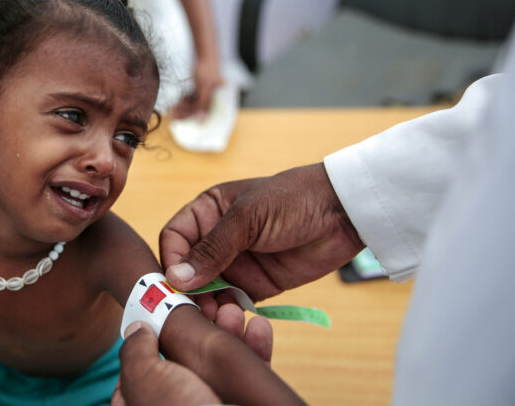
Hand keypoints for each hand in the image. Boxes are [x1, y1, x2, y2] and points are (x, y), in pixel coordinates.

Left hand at [112, 304, 272, 405]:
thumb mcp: (145, 381)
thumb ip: (135, 353)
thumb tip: (136, 329)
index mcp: (145, 405)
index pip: (143, 365)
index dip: (154, 332)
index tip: (168, 307)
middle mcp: (178, 405)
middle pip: (186, 357)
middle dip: (199, 327)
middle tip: (210, 302)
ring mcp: (211, 404)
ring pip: (220, 363)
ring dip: (230, 332)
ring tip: (234, 309)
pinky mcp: (243, 405)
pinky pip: (250, 375)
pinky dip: (256, 349)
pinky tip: (258, 327)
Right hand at [160, 163, 364, 298]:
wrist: (343, 213)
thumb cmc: (293, 198)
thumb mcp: (248, 218)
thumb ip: (212, 248)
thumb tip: (177, 277)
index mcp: (209, 211)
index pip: (175, 238)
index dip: (171, 259)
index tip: (176, 281)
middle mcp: (218, 238)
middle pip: (187, 269)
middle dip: (188, 289)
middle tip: (195, 307)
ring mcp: (236, 263)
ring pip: (207, 290)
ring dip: (207, 304)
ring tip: (218, 313)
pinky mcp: (257, 284)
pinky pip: (233, 302)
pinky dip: (229, 312)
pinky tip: (232, 317)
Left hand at [172, 56, 222, 119]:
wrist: (204, 52)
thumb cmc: (206, 68)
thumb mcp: (204, 87)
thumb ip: (203, 105)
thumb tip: (201, 122)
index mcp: (219, 98)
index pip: (204, 113)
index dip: (191, 116)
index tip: (179, 120)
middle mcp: (213, 97)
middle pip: (198, 109)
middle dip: (185, 111)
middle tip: (173, 114)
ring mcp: (206, 92)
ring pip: (194, 104)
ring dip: (183, 107)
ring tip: (173, 108)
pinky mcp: (200, 88)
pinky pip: (192, 98)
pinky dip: (184, 100)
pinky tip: (177, 103)